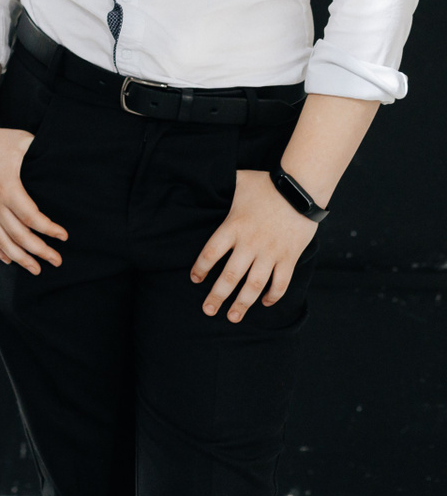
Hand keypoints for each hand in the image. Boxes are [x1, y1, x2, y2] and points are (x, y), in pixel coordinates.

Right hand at [0, 116, 65, 273]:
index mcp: (7, 188)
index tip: (64, 236)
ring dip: (19, 258)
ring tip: (36, 269)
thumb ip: (44, 151)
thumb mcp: (23, 142)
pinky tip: (8, 260)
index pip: (32, 218)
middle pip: (19, 236)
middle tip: (57, 261)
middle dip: (40, 251)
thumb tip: (68, 158)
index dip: (49, 230)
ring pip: (1, 241)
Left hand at [191, 169, 317, 322]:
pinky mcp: (289, 257)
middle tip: (208, 310)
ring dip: (243, 303)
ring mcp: (270, 253)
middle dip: (217, 296)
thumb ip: (219, 185)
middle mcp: (250, 244)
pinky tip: (265, 303)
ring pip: (254, 285)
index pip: (210, 253)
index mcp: (233, 227)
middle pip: (229, 276)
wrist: (301, 189)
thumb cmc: (266, 184)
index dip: (201, 268)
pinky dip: (273, 295)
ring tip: (233, 317)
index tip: (194, 279)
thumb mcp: (237, 181)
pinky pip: (281, 282)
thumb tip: (201, 178)